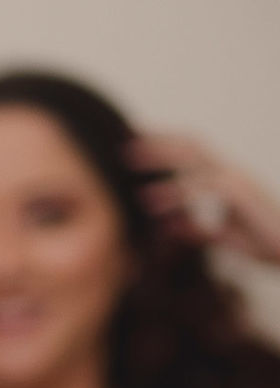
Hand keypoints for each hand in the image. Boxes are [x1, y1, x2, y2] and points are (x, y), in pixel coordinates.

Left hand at [130, 133, 279, 265]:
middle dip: (159, 141)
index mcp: (227, 180)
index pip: (193, 154)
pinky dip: (174, 193)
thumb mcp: (222, 237)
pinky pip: (202, 188)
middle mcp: (232, 174)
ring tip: (129, 161)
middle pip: (191, 146)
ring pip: (194, 160)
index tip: (136, 147)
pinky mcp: (241, 195)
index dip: (165, 146)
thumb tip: (167, 228)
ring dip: (160, 158)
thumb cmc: (265, 243)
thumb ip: (195, 230)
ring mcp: (238, 180)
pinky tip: (150, 203)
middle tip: (124, 144)